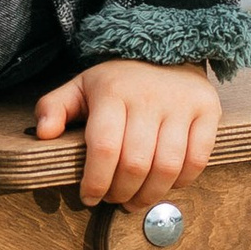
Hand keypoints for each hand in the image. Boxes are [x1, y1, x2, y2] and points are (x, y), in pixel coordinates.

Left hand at [31, 57, 222, 210]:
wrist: (166, 49)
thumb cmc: (118, 80)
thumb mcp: (80, 86)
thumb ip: (54, 107)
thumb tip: (43, 133)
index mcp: (113, 92)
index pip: (104, 148)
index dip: (96, 181)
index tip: (90, 197)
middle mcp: (149, 97)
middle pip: (135, 163)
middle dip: (121, 192)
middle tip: (114, 199)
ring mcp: (181, 103)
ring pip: (167, 167)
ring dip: (150, 195)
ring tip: (136, 200)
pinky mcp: (208, 110)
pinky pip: (197, 159)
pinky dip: (181, 182)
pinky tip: (166, 185)